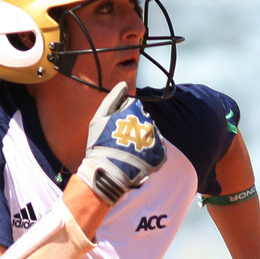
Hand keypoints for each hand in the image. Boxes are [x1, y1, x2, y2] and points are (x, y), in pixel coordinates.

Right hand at [76, 82, 165, 204]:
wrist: (108, 174)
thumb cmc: (100, 146)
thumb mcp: (99, 119)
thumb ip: (112, 99)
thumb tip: (123, 84)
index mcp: (136, 113)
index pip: (134, 107)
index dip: (123, 116)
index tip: (115, 128)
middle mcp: (149, 124)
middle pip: (143, 120)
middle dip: (134, 128)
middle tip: (121, 142)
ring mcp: (156, 140)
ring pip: (150, 134)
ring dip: (142, 139)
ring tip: (128, 152)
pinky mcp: (161, 156)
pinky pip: (157, 149)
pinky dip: (149, 152)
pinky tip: (137, 158)